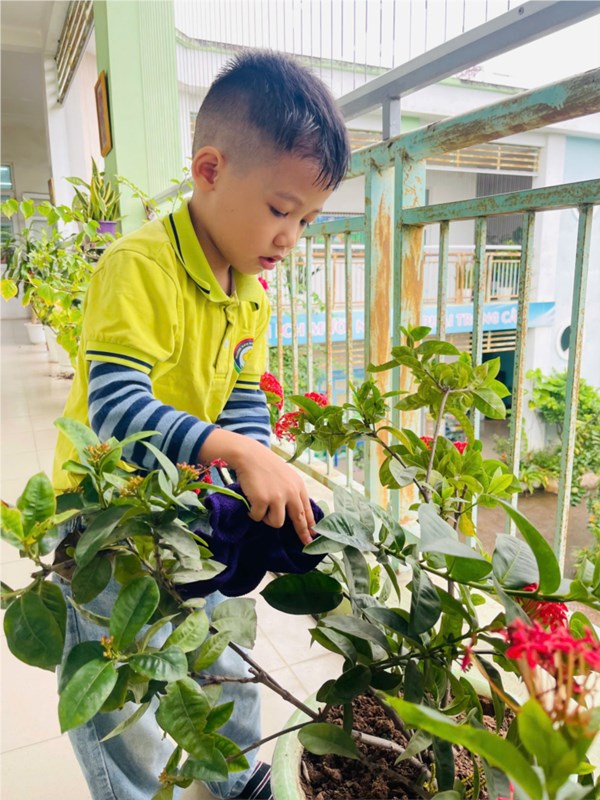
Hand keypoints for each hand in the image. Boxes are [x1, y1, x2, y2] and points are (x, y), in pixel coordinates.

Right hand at [198, 429, 314, 545]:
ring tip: (261, 507)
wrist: (250, 456)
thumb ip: (292, 492)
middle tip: (305, 543)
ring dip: (267, 518)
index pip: (307, 510)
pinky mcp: (262, 501)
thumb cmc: (266, 465)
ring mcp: (277, 497)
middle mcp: (291, 493)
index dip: (310, 525)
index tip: (313, 536)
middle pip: (298, 520)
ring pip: (276, 523)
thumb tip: (295, 512)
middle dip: (302, 533)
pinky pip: (258, 517)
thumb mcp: (286, 477)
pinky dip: (253, 513)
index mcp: (298, 486)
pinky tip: (251, 502)